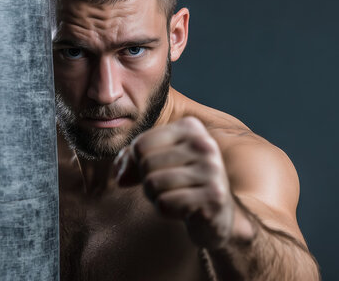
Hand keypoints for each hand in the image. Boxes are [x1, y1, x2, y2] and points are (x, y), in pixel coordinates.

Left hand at [113, 116, 235, 248]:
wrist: (217, 213)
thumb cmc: (181, 181)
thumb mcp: (156, 161)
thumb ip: (131, 159)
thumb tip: (120, 177)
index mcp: (191, 127)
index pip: (141, 145)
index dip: (138, 164)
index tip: (157, 170)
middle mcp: (205, 144)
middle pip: (146, 164)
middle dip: (147, 182)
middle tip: (166, 187)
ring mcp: (212, 170)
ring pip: (153, 184)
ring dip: (156, 197)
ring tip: (174, 196)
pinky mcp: (214, 196)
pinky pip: (165, 204)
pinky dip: (167, 211)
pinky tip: (183, 209)